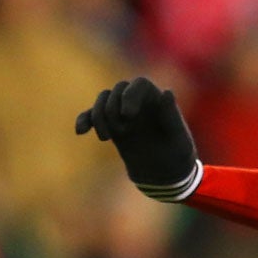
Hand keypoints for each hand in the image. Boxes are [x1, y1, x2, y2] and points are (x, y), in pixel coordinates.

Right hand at [75, 77, 199, 198]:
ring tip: (106, 138)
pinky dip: (84, 120)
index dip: (130, 95)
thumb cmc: (176, 153)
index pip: (139, 84)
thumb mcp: (178, 136)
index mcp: (156, 98)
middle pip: (117, 90)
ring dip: (99, 116)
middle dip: (113, 108)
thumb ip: (171, 114)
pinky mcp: (110, 125)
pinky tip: (80, 132)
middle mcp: (137, 101)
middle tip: (122, 131)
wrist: (164, 173)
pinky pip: (91, 116)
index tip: (127, 115)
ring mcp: (122, 112)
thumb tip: (167, 92)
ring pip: (103, 100)